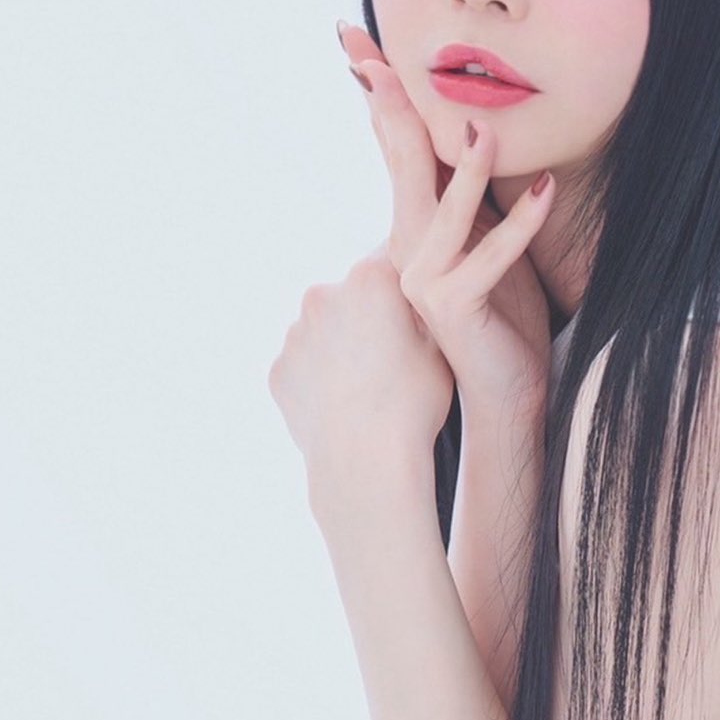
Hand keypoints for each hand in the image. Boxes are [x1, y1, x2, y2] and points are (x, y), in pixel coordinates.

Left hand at [267, 241, 451, 483]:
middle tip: (397, 353)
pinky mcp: (279, 369)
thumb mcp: (441, 348)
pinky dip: (323, 375)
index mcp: (369, 280)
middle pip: (354, 292)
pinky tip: (346, 402)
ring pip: (326, 328)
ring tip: (370, 385)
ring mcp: (295, 334)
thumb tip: (422, 287)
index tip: (420, 295)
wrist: (364, 464)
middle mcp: (323, 295)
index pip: (393, 254)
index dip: (411, 274)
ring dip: (345, 344)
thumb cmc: (414, 406)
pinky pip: (306, 363)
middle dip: (372, 312)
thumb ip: (427, 307)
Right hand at [337, 20, 555, 421]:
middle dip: (391, 105)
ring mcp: (425, 277)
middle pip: (400, 161)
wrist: (507, 387)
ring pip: (444, 209)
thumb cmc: (503, 309)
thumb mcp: (485, 234)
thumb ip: (468, 190)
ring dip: (468, 168)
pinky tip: (547, 191)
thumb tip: (470, 128)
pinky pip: (492, 257)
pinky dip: (523, 224)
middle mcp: (409, 243)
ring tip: (485, 128)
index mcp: (414, 220)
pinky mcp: (455, 305)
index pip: (392, 142)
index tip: (355, 38)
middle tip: (377, 54)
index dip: (376, 91)